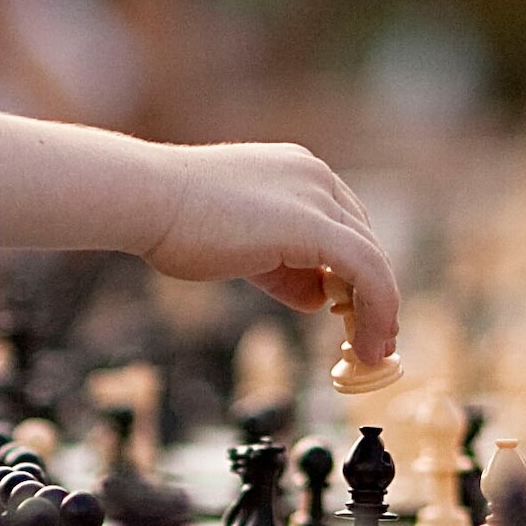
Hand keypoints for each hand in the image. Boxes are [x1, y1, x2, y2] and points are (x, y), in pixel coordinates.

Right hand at [141, 141, 401, 378]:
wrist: (145, 199)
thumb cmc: (175, 220)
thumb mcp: (241, 246)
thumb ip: (282, 267)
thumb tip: (315, 297)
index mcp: (298, 172)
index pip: (346, 227)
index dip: (356, 276)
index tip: (354, 317)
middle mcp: (315, 177)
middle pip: (365, 242)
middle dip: (374, 298)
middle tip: (374, 344)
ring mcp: (317, 195)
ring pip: (373, 260)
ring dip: (380, 312)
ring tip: (371, 353)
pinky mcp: (313, 224)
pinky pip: (367, 271)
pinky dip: (377, 311)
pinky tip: (368, 345)